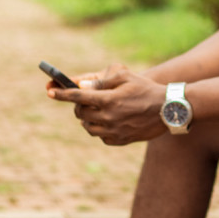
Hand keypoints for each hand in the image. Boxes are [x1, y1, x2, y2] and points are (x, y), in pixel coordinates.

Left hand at [48, 63, 167, 144]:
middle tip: (86, 99)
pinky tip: (109, 120)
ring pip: (88, 127)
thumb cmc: (146, 88)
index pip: (77, 96)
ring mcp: (114, 131)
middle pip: (80, 113)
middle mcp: (109, 117)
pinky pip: (101, 136)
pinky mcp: (119, 141)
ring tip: (98, 110)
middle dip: (79, 105)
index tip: (49, 91)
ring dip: (87, 118)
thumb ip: (103, 80)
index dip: (61, 93)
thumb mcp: (126, 76)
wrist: (168, 109)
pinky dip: (100, 128)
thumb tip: (82, 85)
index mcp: (109, 99)